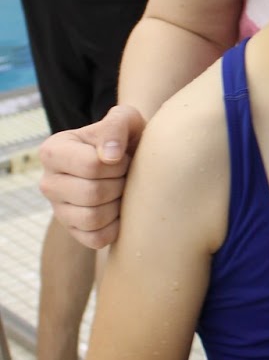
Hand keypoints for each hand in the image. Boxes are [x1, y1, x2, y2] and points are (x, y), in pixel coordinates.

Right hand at [37, 104, 146, 248]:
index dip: (117, 163)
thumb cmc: (124, 138)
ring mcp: (58, 210)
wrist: (129, 161)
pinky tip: (119, 209)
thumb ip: (116, 126)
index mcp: (52, 150)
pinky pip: (96, 239)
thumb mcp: (124, 120)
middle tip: (125, 175)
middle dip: (119, 183)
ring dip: (118, 205)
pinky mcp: (73, 232)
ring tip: (122, 190)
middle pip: (92, 193)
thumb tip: (109, 157)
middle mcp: (48, 183)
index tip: (122, 157)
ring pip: (93, 218)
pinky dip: (115, 226)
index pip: (90, 165)